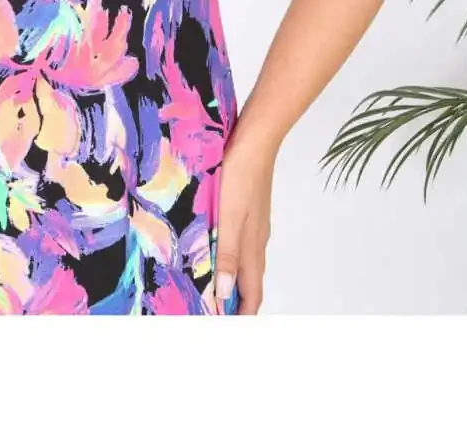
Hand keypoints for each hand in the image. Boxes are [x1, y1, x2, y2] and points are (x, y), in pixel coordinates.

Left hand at [212, 131, 275, 314]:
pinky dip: (230, 254)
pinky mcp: (249, 207)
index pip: (251, 294)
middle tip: (212, 311)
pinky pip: (241, 241)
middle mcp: (257, 239)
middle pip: (250, 281)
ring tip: (210, 285)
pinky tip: (215, 245)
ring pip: (246, 260)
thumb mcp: (228, 216)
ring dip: (232, 278)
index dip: (241, 314)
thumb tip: (226, 293)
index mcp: (253, 247)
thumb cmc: (240, 176)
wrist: (256, 139)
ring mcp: (255, 223)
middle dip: (235, 301)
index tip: (226, 328)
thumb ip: (227, 254)